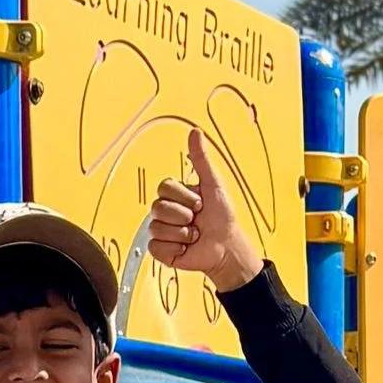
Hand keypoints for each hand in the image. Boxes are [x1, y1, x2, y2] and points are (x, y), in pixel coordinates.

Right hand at [147, 128, 265, 290]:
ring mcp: (162, 231)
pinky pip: (156, 246)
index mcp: (176, 195)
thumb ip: (201, 158)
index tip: (199, 203)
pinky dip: (174, 249)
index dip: (184, 197)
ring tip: (193, 235)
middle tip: (197, 219)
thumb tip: (195, 132)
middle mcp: (167, 212)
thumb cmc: (222, 218)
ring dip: (182, 234)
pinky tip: (185, 247)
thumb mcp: (214, 183)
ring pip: (157, 227)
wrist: (226, 247)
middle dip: (184, 215)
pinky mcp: (161, 250)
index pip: (164, 188)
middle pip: (158, 207)